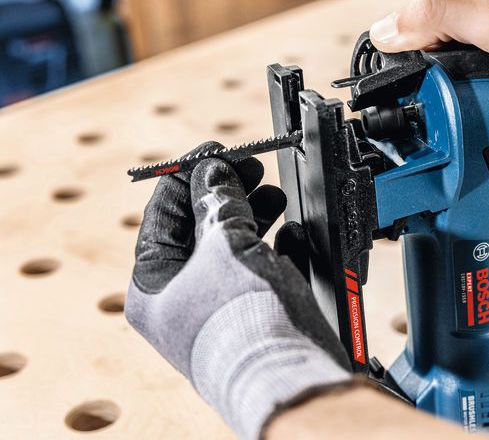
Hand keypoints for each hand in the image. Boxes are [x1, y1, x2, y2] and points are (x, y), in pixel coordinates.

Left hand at [125, 142, 350, 439]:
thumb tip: (212, 171)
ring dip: (254, 217)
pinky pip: (259, 272)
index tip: (215, 150)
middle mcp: (180, 300)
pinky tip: (292, 234)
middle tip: (251, 169)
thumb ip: (218, 201)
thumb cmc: (246, 322)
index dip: (189, 174)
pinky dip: (274, 248)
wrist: (290, 381)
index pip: (163, 213)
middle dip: (227, 195)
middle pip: (199, 230)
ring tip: (275, 196)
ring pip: (231, 249)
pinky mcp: (254, 319)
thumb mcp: (225, 244)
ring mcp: (218, 311)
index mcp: (152, 285)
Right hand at [369, 0, 488, 74]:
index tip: (431, 84)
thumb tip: (385, 32)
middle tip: (475, 89)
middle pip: (441, 49)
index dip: (418, 60)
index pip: (414, 26)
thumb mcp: (488, 19)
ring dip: (479, 84)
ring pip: (470, 63)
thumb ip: (432, 19)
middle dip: (453, 77)